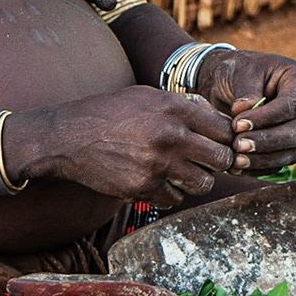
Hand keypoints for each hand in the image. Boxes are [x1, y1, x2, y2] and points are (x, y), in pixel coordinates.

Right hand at [22, 85, 235, 207]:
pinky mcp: (143, 187)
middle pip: (221, 159)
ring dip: (198, 180)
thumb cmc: (110, 112)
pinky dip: (171, 193)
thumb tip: (217, 119)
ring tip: (185, 173)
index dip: (226, 138)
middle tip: (207, 161)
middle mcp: (170, 135)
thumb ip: (183, 106)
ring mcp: (157, 164)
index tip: (220, 143)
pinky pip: (175, 199)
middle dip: (218, 162)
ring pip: (203, 183)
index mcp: (174, 108)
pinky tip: (160, 182)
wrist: (69, 137)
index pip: (224, 129)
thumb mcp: (147, 96)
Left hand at [193, 49, 295, 169]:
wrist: (231, 84)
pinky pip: (282, 162)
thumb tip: (244, 109)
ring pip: (294, 151)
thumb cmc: (238, 71)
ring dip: (265, 159)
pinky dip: (261, 168)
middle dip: (269, 141)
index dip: (266, 118)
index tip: (237, 124)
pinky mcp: (293, 145)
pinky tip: (237, 168)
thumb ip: (244, 89)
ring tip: (236, 160)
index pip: (291, 105)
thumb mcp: (238, 71)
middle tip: (238, 145)